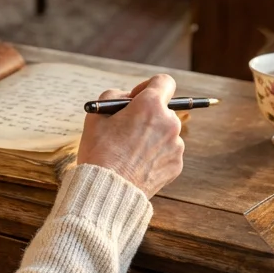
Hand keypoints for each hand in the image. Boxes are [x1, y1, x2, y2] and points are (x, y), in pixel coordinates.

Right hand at [75, 74, 184, 197]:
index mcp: (151, 105)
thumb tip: (130, 98)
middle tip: (127, 129)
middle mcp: (170, 122)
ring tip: (128, 152)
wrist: (107, 190)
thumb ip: (115, 96)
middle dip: (147, 115)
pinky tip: (136, 165)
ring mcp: (176, 146)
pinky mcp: (176, 165)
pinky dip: (155, 156)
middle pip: (163, 110)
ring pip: (165, 133)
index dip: (148, 87)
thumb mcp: (97, 113)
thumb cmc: (99, 150)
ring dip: (152, 137)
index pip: (164, 82)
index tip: (136, 98)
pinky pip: (167, 153)